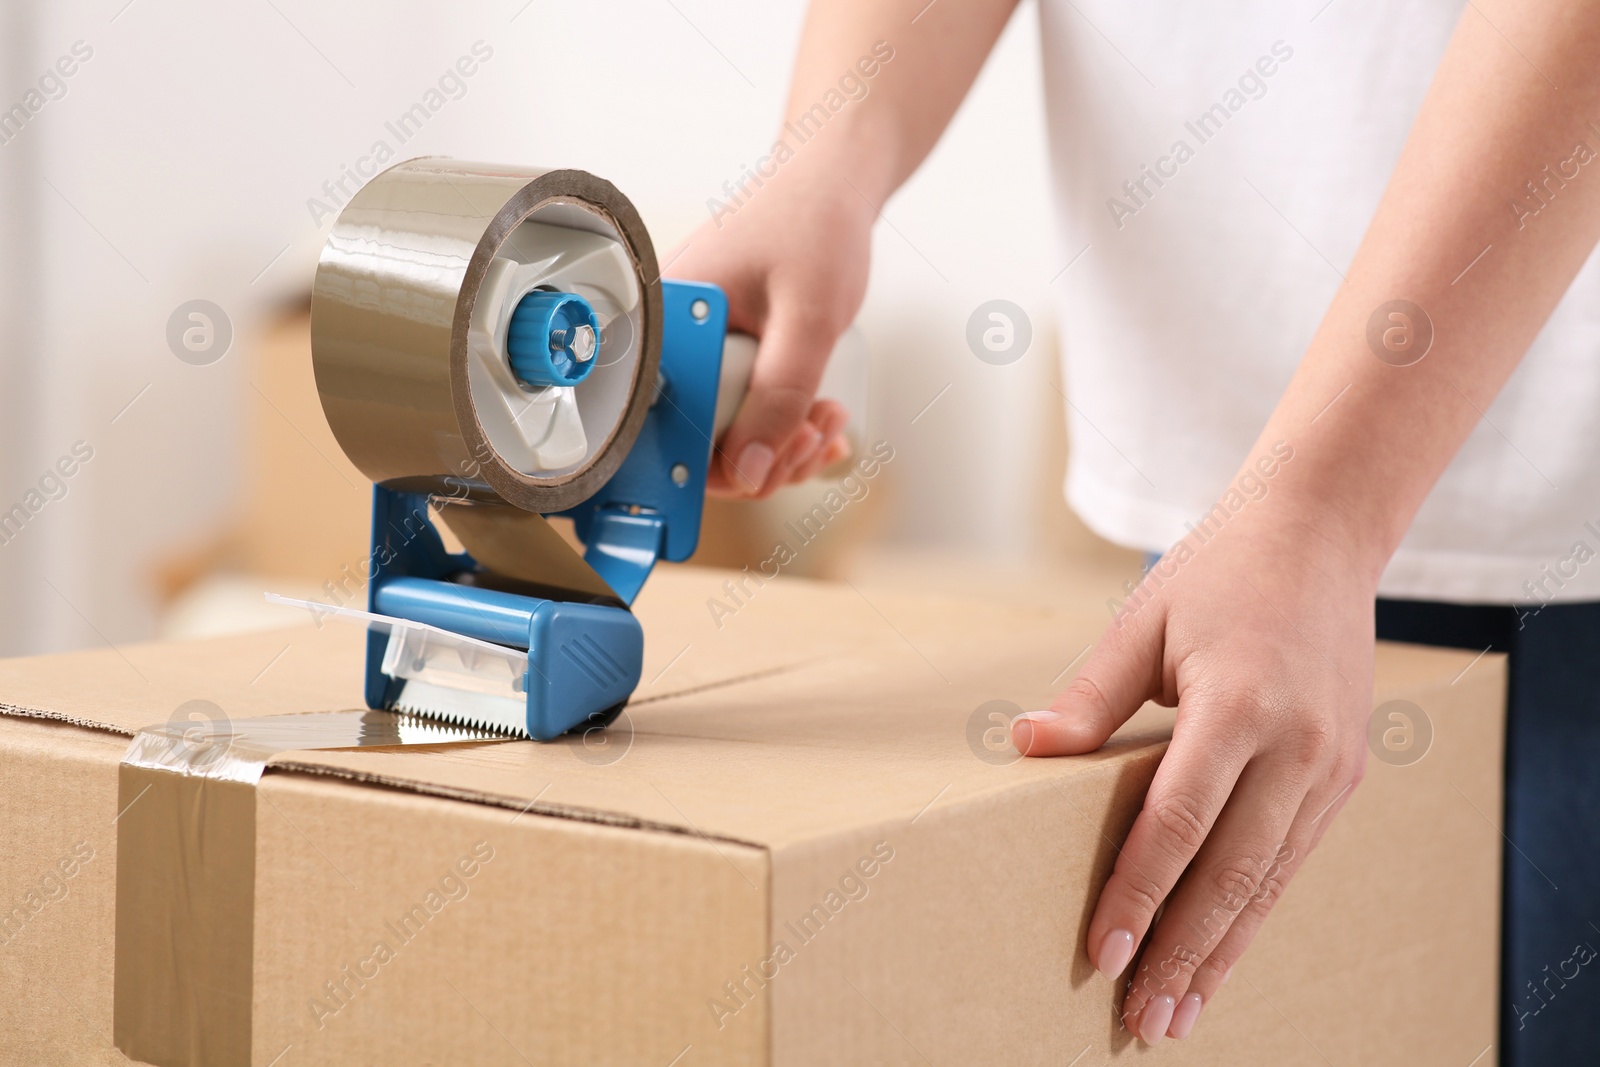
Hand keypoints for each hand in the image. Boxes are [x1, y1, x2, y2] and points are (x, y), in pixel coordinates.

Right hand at [666, 158, 871, 497]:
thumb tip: (749, 472)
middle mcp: (670, 338)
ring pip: (726, 433)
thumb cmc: (814, 225)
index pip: (664, 430)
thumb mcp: (807, 320)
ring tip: (826, 420)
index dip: (720, 465)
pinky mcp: (724, 350)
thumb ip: (779, 397)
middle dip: (765, 456)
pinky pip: (744, 410)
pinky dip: (785, 426)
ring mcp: (698, 345)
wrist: (833, 180)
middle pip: (697, 442)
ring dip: (782, 445)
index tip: (775, 464)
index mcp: (664, 322)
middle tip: (815, 436)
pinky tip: (822, 418)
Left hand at [1011, 492, 1375, 1043]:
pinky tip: (1224, 954)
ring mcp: (1330, 766)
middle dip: (1184, 953)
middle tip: (1143, 1020)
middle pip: (1232, 873)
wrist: (1321, 535)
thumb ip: (1089, 696)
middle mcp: (1298, 747)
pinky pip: (1293, 861)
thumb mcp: (1142, 621)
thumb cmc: (1218, 573)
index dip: (1138, 893)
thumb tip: (1024, 747)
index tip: (1102, 953)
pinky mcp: (1343, 776)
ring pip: (1271, 883)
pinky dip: (1256, 914)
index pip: (1179, 823)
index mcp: (1240, 705)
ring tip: (1182, 1013)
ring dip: (1224, 954)